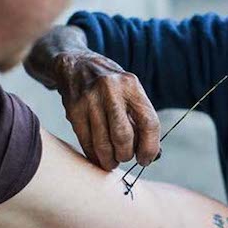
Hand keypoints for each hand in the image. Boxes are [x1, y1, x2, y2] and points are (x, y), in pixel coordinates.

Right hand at [50, 49, 160, 170]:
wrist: (76, 65)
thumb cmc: (110, 85)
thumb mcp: (130, 92)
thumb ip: (141, 120)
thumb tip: (154, 155)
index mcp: (131, 85)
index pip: (149, 122)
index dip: (150, 147)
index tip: (146, 159)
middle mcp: (111, 90)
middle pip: (123, 135)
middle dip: (126, 154)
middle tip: (125, 158)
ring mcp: (90, 99)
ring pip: (103, 142)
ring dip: (109, 160)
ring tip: (112, 162)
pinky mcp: (73, 109)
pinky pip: (85, 141)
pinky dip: (94, 154)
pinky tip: (98, 157)